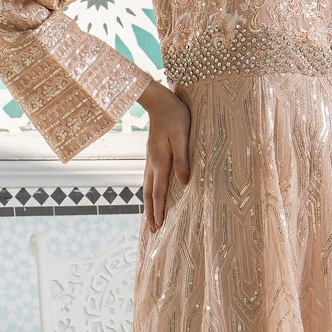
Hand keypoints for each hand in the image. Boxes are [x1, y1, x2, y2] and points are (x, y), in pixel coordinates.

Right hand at [140, 80, 189, 231]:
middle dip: (151, 213)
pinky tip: (152, 194)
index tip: (158, 227)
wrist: (158, 100)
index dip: (159, 211)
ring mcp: (150, 159)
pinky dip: (149, 192)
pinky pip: (148, 179)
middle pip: (150, 194)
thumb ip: (183, 160)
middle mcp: (152, 163)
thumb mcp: (182, 137)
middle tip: (152, 231)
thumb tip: (184, 183)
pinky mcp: (151, 154)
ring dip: (149, 204)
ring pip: (147, 187)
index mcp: (161, 162)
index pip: (159, 192)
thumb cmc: (175, 116)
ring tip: (150, 218)